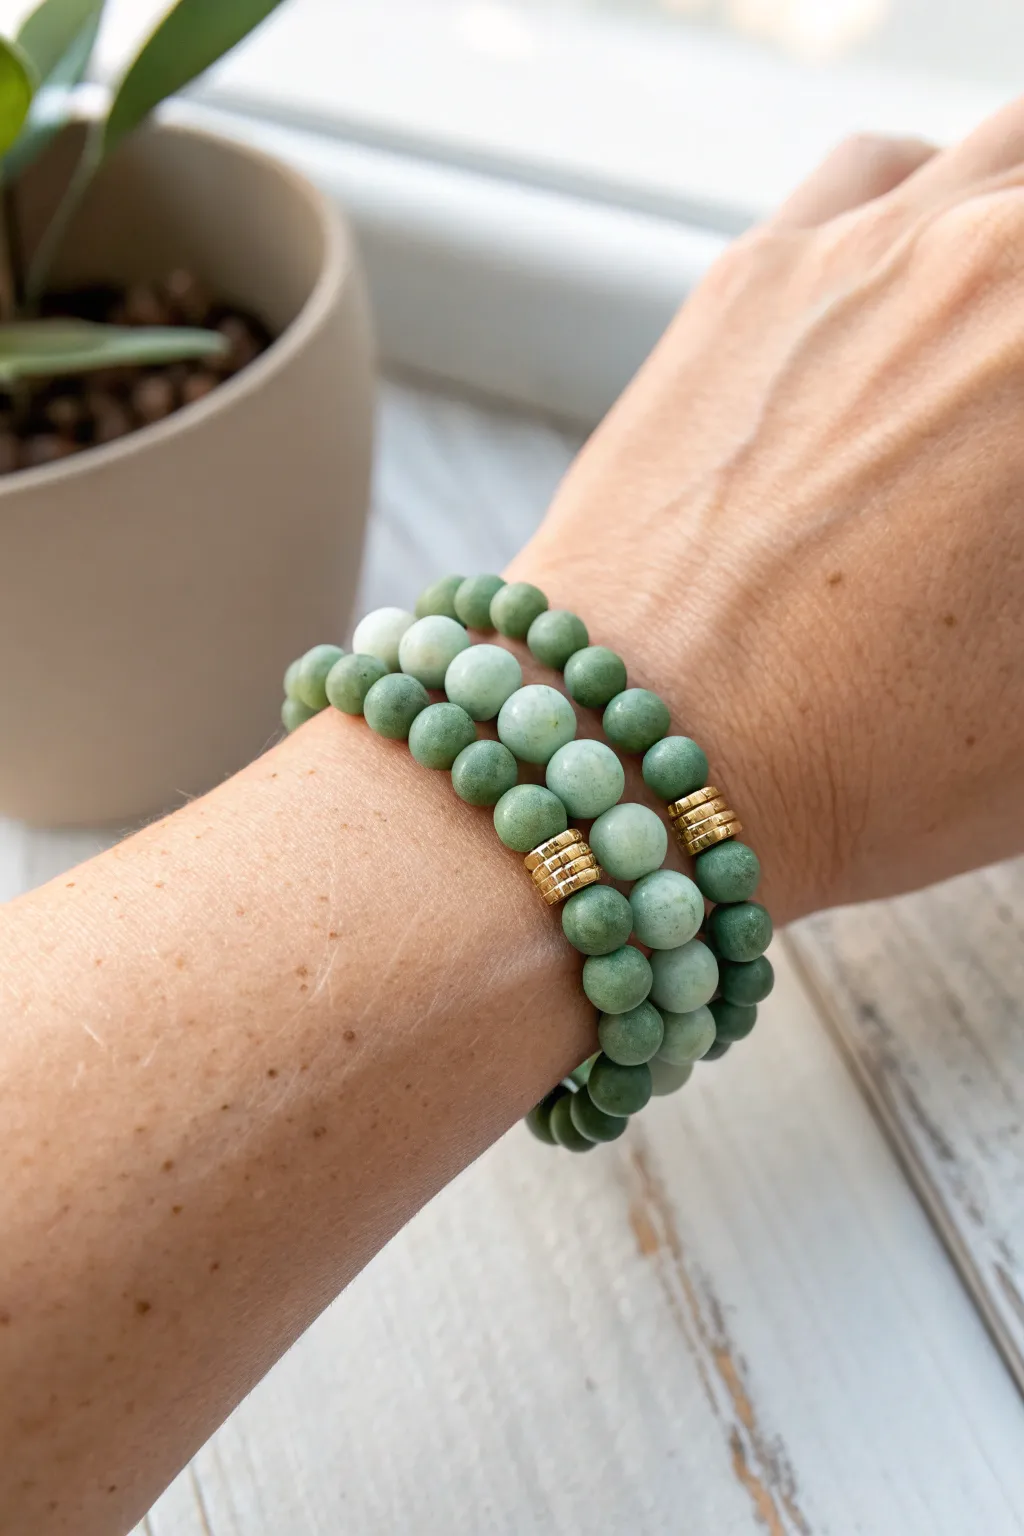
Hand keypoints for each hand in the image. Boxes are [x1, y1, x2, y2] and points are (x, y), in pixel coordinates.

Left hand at [514, 121, 1023, 921]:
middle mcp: (988, 269)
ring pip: (1001, 159)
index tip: (1017, 512)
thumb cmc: (862, 758)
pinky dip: (922, 202)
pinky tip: (917, 279)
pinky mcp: (755, 273)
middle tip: (1004, 441)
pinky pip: (876, 174)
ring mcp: (869, 251)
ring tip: (1000, 334)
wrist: (639, 752)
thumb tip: (1017, 509)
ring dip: (1017, 227)